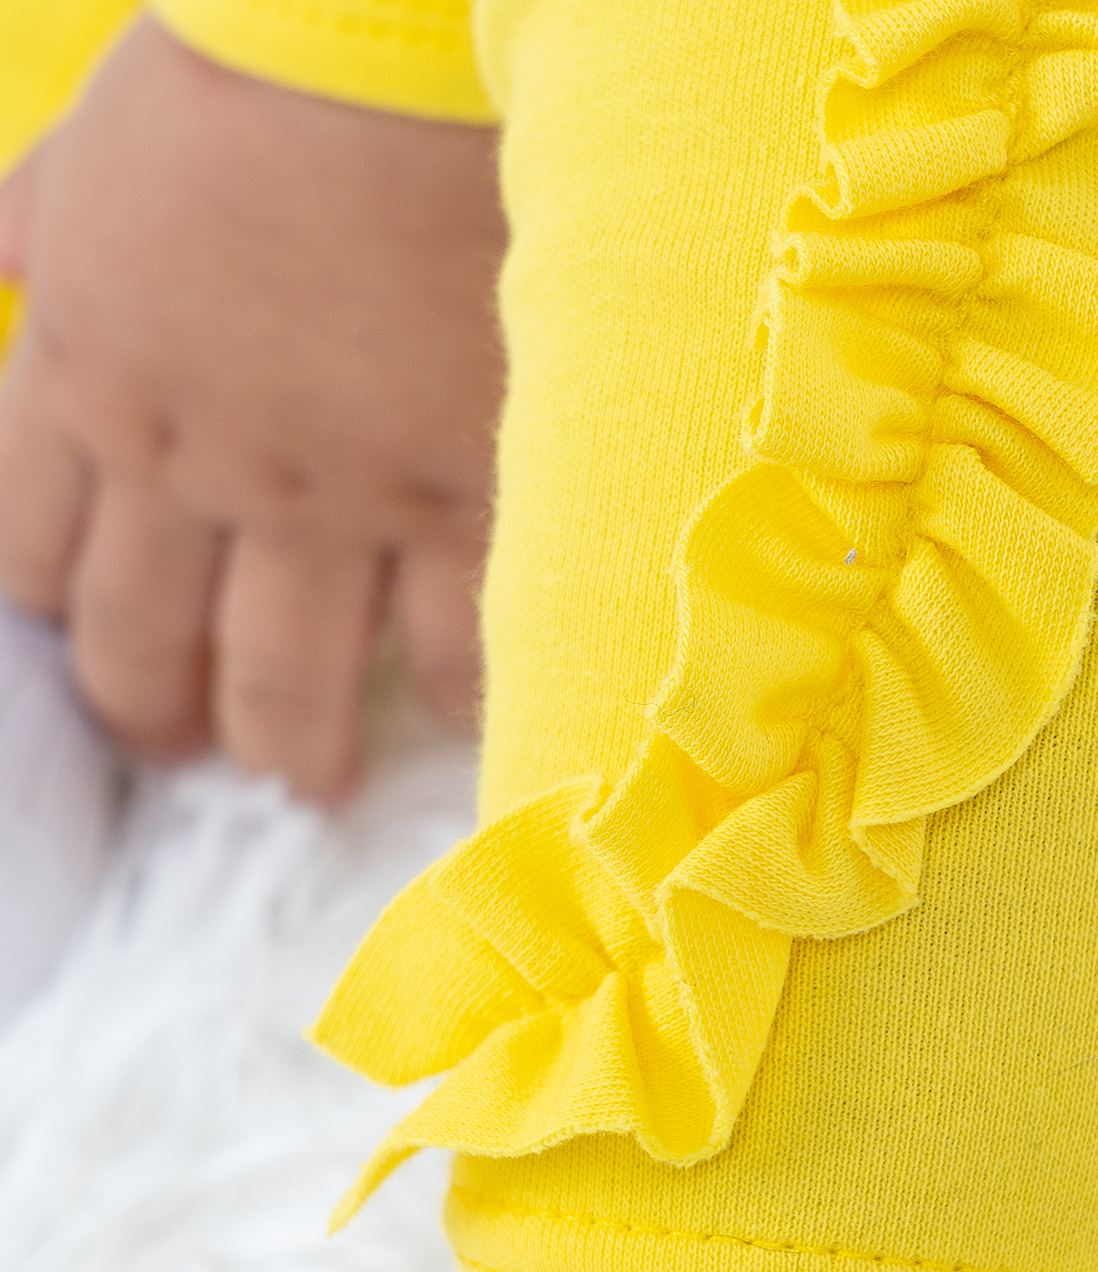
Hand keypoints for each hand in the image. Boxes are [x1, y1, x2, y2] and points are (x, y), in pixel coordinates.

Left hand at [0, 17, 504, 802]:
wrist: (414, 54)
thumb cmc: (254, 76)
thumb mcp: (91, 145)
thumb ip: (39, 232)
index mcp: (87, 374)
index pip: (28, 550)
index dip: (52, 619)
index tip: (88, 646)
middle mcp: (196, 464)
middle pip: (146, 644)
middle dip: (157, 715)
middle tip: (186, 748)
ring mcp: (336, 500)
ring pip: (287, 680)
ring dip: (290, 747)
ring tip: (307, 784)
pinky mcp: (465, 501)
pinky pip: (452, 647)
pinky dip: (450, 699)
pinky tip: (450, 720)